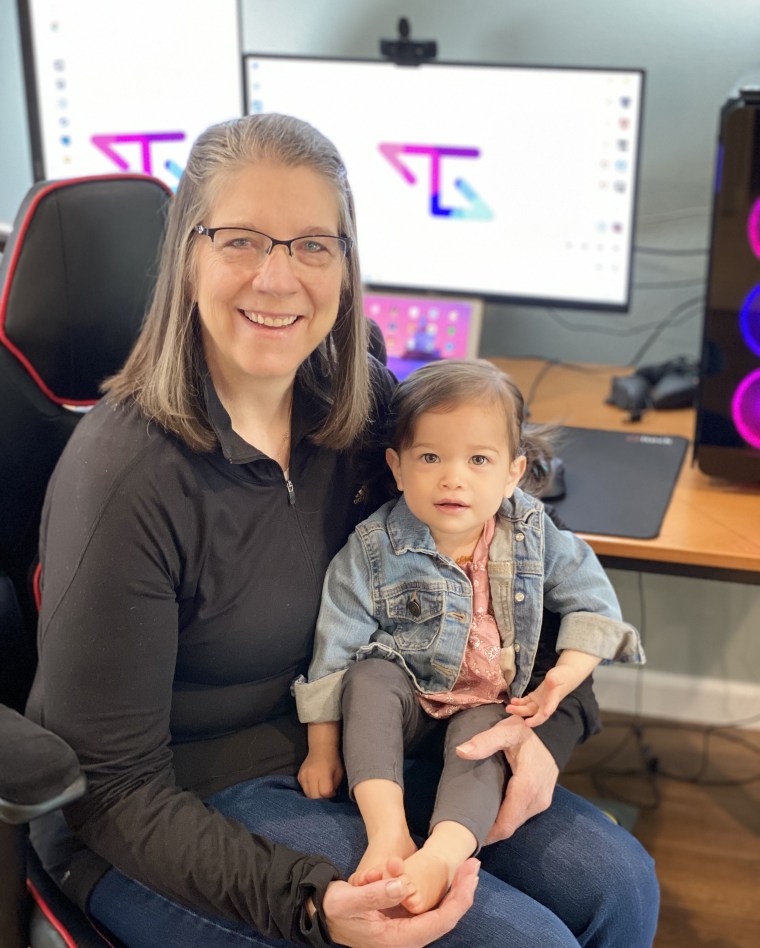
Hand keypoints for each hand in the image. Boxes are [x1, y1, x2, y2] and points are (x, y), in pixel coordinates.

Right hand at [298, 751, 344, 799]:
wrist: (321, 749)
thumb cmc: (333, 761)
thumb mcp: (339, 773)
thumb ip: (334, 786)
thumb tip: (329, 797)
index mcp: (323, 773)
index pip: (324, 793)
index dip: (330, 795)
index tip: (332, 792)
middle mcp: (311, 775)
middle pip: (315, 796)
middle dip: (321, 798)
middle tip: (326, 794)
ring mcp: (303, 775)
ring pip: (308, 794)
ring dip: (314, 796)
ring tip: (320, 790)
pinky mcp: (299, 776)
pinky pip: (303, 789)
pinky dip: (309, 790)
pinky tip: (314, 785)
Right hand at [321, 856, 479, 947]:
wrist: (322, 913)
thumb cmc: (335, 908)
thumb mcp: (349, 900)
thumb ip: (375, 894)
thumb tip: (403, 886)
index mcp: (399, 939)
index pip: (440, 922)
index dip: (458, 899)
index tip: (469, 876)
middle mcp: (407, 937)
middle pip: (445, 916)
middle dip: (462, 890)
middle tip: (475, 865)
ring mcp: (406, 928)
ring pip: (439, 910)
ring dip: (454, 887)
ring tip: (468, 865)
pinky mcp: (403, 918)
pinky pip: (428, 905)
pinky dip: (439, 887)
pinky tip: (449, 874)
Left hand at [456, 714, 558, 842]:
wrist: (554, 731)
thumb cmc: (527, 731)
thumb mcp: (505, 731)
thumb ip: (484, 741)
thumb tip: (461, 752)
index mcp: (527, 788)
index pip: (505, 825)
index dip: (486, 834)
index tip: (465, 835)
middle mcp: (537, 800)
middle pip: (509, 826)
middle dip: (488, 830)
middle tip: (464, 826)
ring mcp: (541, 802)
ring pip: (515, 822)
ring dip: (497, 823)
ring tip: (475, 817)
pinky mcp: (542, 800)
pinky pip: (521, 815)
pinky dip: (506, 816)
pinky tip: (491, 808)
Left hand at [505, 666, 570, 727]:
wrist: (564, 676)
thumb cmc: (563, 676)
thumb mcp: (558, 676)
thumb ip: (554, 680)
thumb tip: (551, 681)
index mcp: (554, 698)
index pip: (551, 706)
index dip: (548, 710)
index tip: (545, 714)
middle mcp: (547, 703)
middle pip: (537, 713)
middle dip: (526, 715)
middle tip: (515, 714)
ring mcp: (540, 701)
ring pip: (529, 709)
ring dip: (519, 710)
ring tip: (508, 708)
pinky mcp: (535, 698)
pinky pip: (526, 703)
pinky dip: (519, 703)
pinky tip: (513, 701)